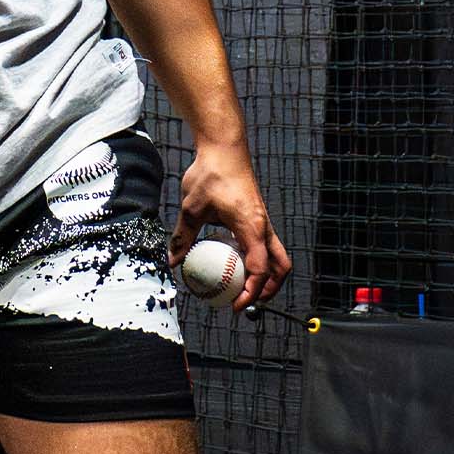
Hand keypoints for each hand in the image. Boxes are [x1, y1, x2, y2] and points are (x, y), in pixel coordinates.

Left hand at [167, 141, 290, 312]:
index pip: (260, 269)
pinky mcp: (257, 216)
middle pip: (281, 266)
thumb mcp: (191, 208)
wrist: (224, 148)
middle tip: (247, 302)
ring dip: (266, 275)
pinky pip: (265, 244)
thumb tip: (173, 261)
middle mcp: (263, 226)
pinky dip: (257, 259)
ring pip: (276, 256)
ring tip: (244, 288)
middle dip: (269, 289)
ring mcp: (263, 221)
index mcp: (252, 227)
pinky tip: (235, 262)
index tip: (236, 305)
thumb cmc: (211, 174)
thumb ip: (183, 237)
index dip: (251, 292)